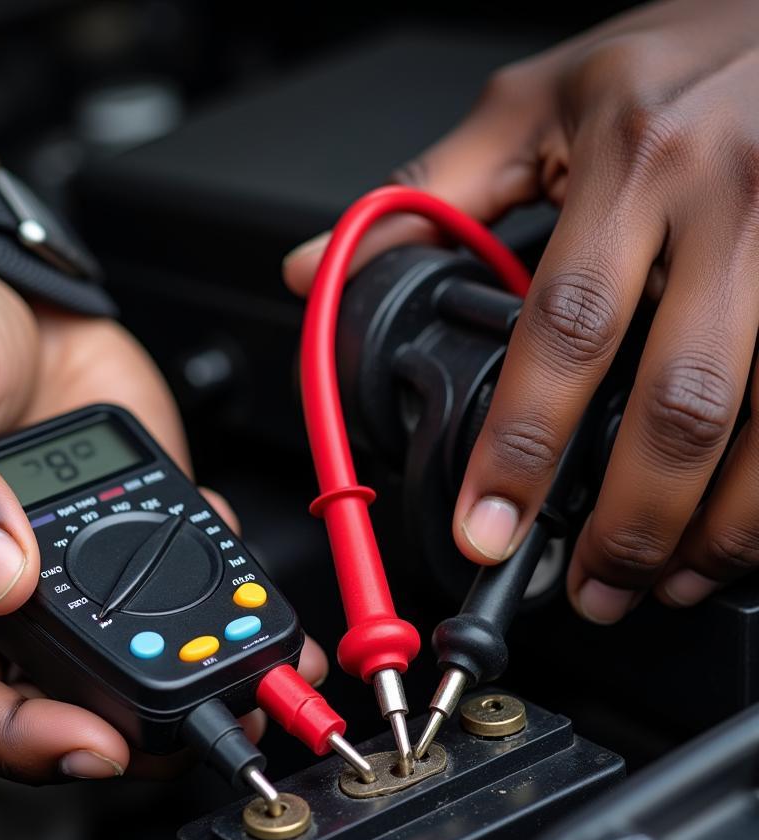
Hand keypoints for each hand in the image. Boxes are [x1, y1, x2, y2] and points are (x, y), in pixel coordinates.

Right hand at [0, 253, 325, 781]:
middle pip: (17, 705)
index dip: (10, 737)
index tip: (92, 742)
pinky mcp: (92, 552)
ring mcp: (22, 583)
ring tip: (237, 679)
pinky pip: (143, 601)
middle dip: (106, 725)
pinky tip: (235, 603)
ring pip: (90, 670)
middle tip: (185, 724)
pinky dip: (195, 608)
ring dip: (166, 680)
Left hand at [285, 0, 758, 622]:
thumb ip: (431, 192)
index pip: (562, 330)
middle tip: (584, 586)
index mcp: (634, 160)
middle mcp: (732, 203)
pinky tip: (730, 535)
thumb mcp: (542, 102)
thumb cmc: (679, 59)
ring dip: (707, 529)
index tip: (489, 526)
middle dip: (625, 522)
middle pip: (677, 404)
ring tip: (653, 582)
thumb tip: (315, 265)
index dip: (520, 447)